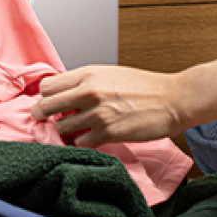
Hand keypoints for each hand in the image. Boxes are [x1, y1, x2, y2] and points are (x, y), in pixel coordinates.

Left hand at [30, 65, 186, 146]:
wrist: (173, 99)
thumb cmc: (144, 87)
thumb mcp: (109, 74)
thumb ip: (84, 82)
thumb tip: (62, 94)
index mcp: (88, 74)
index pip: (47, 86)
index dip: (46, 95)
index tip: (50, 101)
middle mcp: (89, 92)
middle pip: (45, 106)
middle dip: (43, 114)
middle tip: (47, 119)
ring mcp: (97, 114)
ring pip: (60, 128)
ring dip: (66, 130)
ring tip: (78, 127)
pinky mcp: (108, 133)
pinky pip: (79, 142)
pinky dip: (83, 142)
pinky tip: (92, 136)